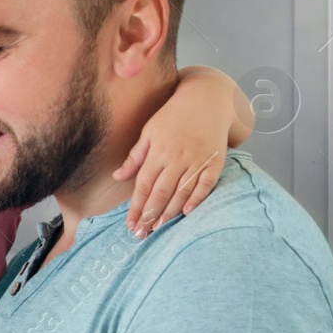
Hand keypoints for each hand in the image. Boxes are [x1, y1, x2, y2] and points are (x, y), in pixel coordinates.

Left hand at [112, 66, 246, 237]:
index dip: (136, 207)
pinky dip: (197, 199)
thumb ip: (135, 157)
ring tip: (157, 228)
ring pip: (181, 192)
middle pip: (161, 193)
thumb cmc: (173, 116)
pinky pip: (206, 184)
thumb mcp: (148, 132)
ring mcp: (197, 160)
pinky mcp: (215, 161)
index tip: (130, 223)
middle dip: (149, 215)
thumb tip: (117, 177)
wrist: (207, 99)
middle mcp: (177, 158)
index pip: (144, 185)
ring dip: (169, 212)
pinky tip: (186, 213)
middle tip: (141, 233)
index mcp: (158, 152)